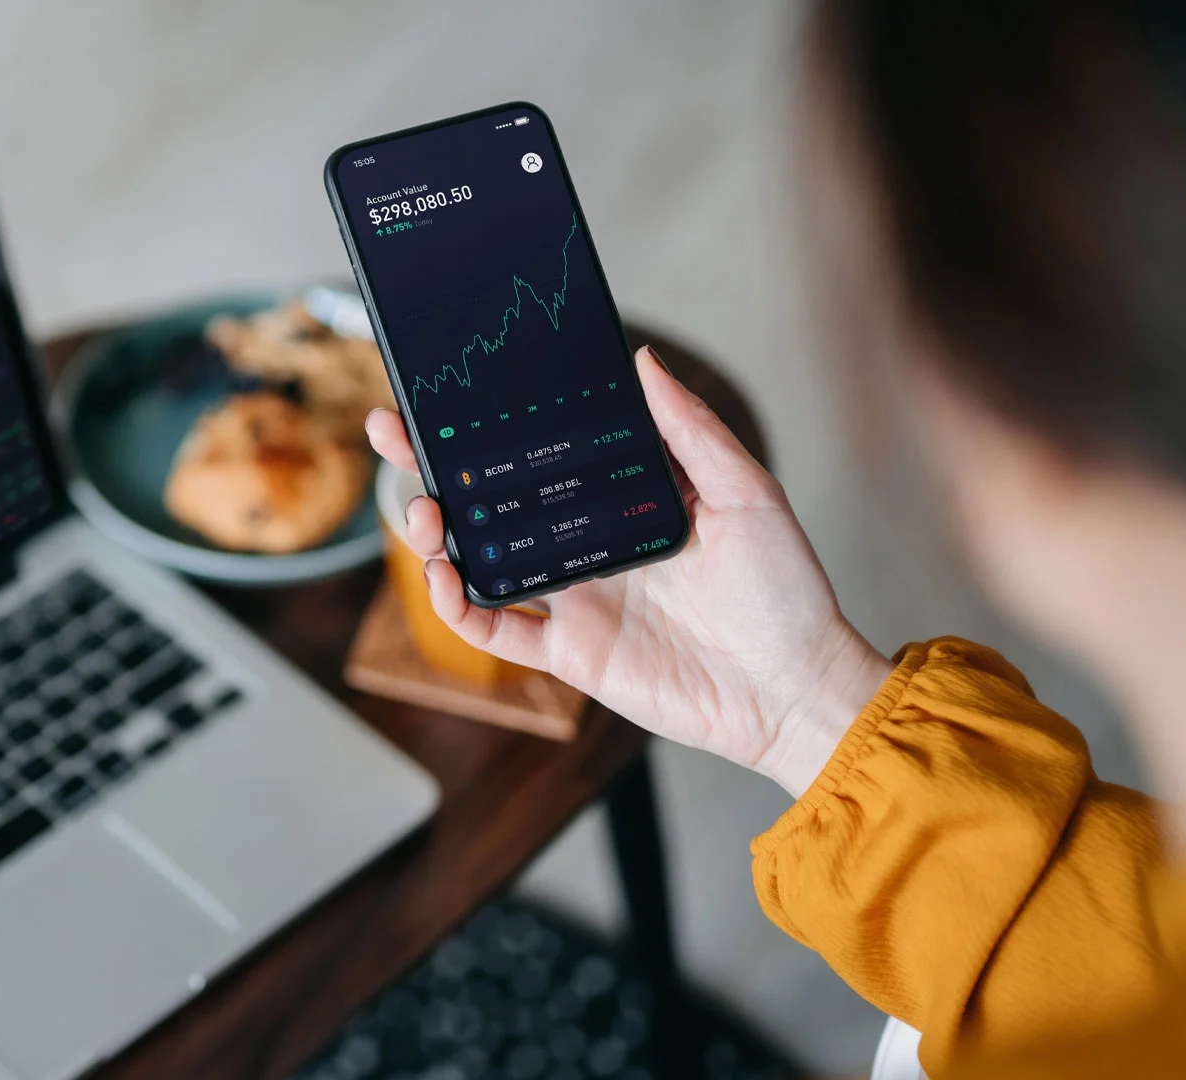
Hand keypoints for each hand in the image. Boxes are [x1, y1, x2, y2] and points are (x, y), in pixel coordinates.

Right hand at [367, 347, 891, 795]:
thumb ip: (691, 432)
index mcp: (620, 499)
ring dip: (436, 534)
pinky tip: (444, 579)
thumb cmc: (785, 591)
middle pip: (491, 499)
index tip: (450, 391)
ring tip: (421, 511)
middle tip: (392, 432)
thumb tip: (643, 363)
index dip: (492, 425)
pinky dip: (460, 609)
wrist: (793, 689)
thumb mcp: (746, 494)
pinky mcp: (569, 652)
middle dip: (434, 466)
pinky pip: (498, 630)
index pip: (540, 451)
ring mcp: (573, 598)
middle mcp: (586, 543)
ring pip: (480, 559)